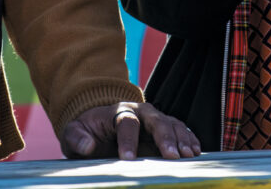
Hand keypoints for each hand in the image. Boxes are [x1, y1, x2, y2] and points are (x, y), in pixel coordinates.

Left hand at [60, 102, 200, 159]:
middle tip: (173, 157)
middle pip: (157, 120)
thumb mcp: (74, 133)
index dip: (128, 141)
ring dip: (181, 139)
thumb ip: (77, 138)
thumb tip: (88, 146)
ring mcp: (155, 118)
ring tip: (189, 156)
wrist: (100, 123)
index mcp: (118, 112)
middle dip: (165, 138)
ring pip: (172, 124)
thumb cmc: (88, 131)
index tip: (128, 160)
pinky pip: (180, 130)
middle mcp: (141, 112)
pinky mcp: (164, 128)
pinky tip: (196, 151)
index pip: (127, 123)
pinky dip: (189, 139)